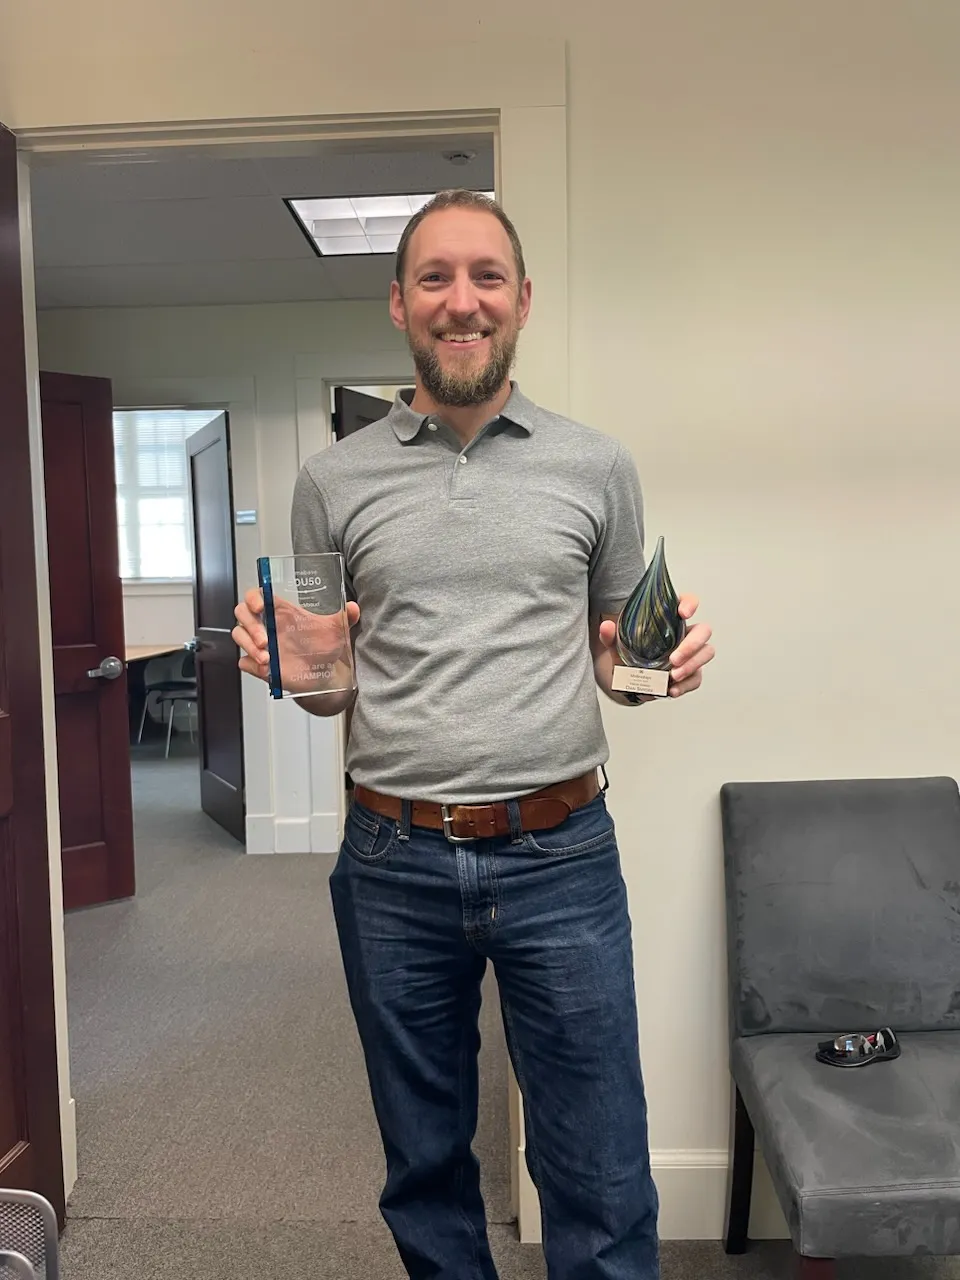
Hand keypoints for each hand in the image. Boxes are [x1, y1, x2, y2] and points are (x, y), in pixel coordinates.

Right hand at [232, 587, 360, 691]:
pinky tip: (266, 670)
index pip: (256, 596)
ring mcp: (261, 644)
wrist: (324, 677)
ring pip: (239, 636)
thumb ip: (345, 617)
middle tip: (266, 641)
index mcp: (281, 611)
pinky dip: (251, 665)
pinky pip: (244, 661)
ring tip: (267, 658)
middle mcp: (267, 625)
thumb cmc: (324, 648)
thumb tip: (353, 608)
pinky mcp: (258, 664)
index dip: (252, 598)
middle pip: (242, 614)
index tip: (259, 606)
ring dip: (249, 646)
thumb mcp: (336, 630)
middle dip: (250, 626)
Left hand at [597, 594, 713, 698]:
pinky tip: (672, 690)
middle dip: (692, 644)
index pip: (688, 602)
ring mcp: (691, 654)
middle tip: (673, 659)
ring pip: (706, 653)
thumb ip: (610, 635)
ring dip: (692, 665)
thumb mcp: (617, 644)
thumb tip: (606, 626)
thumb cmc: (628, 653)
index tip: (683, 613)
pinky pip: (697, 678)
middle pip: (704, 630)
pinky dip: (686, 685)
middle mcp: (685, 633)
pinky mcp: (691, 673)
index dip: (690, 604)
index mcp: (670, 618)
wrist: (628, 680)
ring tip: (672, 676)